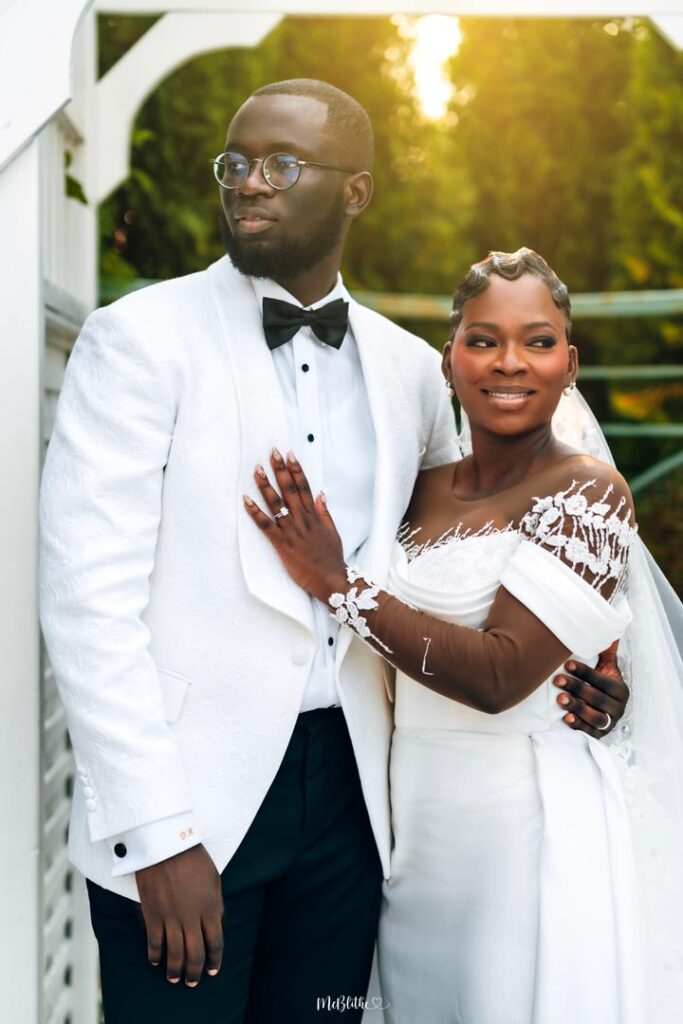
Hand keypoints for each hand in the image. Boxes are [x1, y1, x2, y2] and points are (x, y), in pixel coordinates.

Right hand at [135, 844, 222, 986]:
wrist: (165, 844)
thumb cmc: (192, 857)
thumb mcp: (213, 878)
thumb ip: (216, 903)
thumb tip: (216, 923)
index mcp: (210, 906)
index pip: (216, 942)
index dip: (215, 959)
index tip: (213, 970)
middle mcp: (192, 916)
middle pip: (195, 953)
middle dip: (195, 972)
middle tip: (192, 982)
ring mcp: (171, 917)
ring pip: (175, 953)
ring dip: (175, 969)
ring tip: (174, 978)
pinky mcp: (152, 914)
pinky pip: (154, 942)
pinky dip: (155, 955)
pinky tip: (155, 961)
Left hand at [243, 448, 346, 601]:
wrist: (332, 581)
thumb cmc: (332, 559)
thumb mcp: (333, 532)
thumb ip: (325, 512)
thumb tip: (321, 493)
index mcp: (315, 516)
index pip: (305, 487)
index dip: (297, 469)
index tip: (290, 454)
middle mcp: (303, 520)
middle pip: (290, 489)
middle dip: (280, 469)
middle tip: (272, 452)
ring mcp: (292, 531)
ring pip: (277, 503)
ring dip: (265, 485)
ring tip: (257, 470)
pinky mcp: (282, 544)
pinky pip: (266, 525)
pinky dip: (255, 512)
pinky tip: (246, 500)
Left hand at [553, 640, 628, 738]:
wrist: (603, 709)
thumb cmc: (600, 684)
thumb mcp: (605, 668)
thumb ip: (606, 652)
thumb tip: (610, 634)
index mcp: (620, 690)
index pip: (603, 680)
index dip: (585, 672)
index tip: (567, 664)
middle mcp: (618, 708)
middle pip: (598, 698)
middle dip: (577, 688)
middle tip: (557, 680)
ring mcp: (609, 723)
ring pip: (596, 717)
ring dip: (577, 707)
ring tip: (560, 699)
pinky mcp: (599, 735)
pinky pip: (590, 733)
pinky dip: (579, 726)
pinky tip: (566, 718)